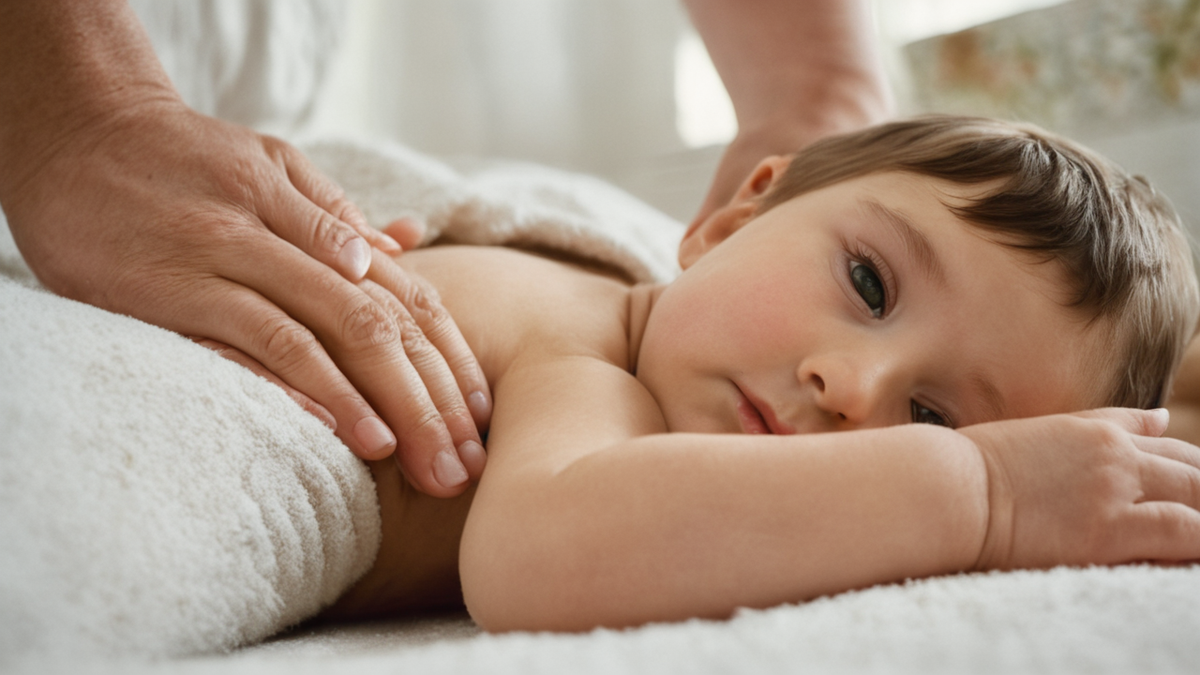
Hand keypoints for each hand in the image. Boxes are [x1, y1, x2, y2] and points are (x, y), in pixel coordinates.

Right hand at [3, 98, 490, 496]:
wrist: (79, 132)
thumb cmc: (184, 161)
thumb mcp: (271, 170)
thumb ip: (333, 214)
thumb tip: (403, 242)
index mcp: (317, 214)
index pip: (405, 296)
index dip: (449, 359)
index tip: (479, 416)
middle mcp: (282, 237)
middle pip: (377, 325)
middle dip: (427, 400)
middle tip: (459, 465)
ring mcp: (226, 261)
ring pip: (321, 336)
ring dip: (373, 402)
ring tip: (412, 460)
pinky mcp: (170, 289)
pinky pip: (245, 340)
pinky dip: (297, 383)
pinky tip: (337, 426)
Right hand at [960, 408, 1199, 569]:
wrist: (945, 488)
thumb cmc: (977, 467)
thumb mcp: (1046, 432)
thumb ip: (1108, 423)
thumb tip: (1161, 417)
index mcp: (1099, 432)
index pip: (1173, 449)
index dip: (1194, 473)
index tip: (1193, 493)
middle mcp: (1115, 456)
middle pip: (1194, 473)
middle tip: (1195, 512)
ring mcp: (1113, 491)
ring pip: (1197, 497)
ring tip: (1194, 539)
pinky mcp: (1107, 530)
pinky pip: (1182, 533)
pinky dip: (1198, 542)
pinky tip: (1193, 556)